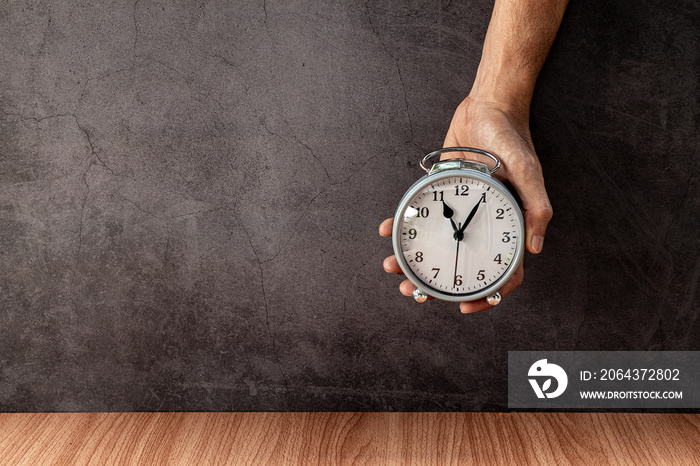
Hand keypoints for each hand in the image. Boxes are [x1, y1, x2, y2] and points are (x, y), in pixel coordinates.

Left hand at [379, 96, 550, 312]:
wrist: (487, 107)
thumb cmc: (512, 138)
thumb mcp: (527, 170)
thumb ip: (536, 206)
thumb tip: (536, 248)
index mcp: (508, 225)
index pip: (503, 271)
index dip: (487, 295)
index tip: (463, 307)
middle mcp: (482, 223)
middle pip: (458, 263)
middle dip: (434, 282)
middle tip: (412, 289)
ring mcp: (459, 211)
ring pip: (434, 245)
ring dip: (412, 258)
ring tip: (391, 264)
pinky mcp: (440, 195)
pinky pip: (420, 216)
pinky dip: (401, 224)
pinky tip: (384, 228)